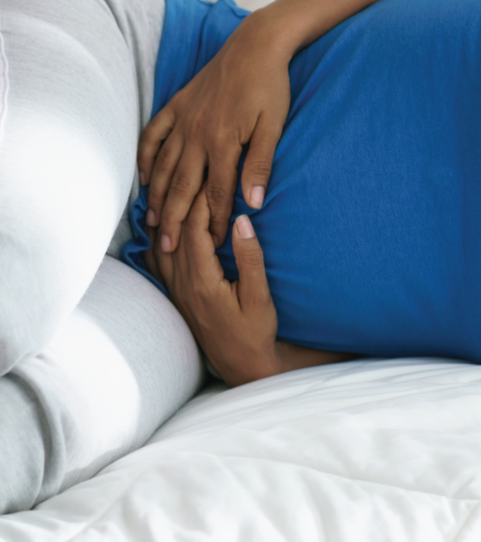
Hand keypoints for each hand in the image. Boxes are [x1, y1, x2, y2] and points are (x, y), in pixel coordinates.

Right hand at [138, 13, 291, 253]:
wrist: (255, 45)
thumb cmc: (271, 87)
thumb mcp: (273, 127)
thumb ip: (260, 164)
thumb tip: (254, 203)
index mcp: (223, 142)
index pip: (216, 193)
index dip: (213, 221)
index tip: (209, 246)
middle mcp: (196, 133)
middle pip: (181, 186)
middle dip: (174, 219)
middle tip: (167, 247)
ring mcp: (183, 119)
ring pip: (162, 165)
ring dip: (155, 195)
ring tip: (150, 222)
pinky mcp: (176, 105)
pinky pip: (153, 136)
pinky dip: (145, 157)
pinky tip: (142, 178)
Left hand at [144, 194, 281, 385]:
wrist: (243, 365)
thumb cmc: (256, 332)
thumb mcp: (260, 296)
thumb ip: (250, 258)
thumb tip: (241, 221)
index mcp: (203, 282)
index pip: (195, 230)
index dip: (202, 201)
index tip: (213, 178)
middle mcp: (182, 285)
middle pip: (176, 233)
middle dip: (185, 202)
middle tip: (197, 176)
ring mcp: (175, 292)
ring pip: (162, 245)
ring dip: (170, 218)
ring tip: (177, 194)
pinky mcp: (176, 297)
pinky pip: (159, 261)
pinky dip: (159, 238)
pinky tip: (162, 226)